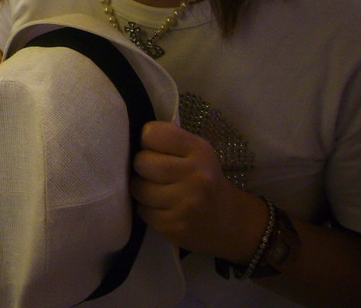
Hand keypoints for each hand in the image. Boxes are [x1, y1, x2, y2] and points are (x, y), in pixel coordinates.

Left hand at [131, 121, 268, 261]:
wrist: (230, 221)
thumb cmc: (204, 178)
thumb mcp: (196, 151)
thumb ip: (167, 139)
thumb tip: (129, 138)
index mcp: (199, 150)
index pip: (151, 134)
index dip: (148, 141)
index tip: (157, 150)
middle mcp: (196, 176)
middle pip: (141, 162)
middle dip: (143, 167)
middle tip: (156, 173)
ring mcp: (186, 204)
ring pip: (138, 188)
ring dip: (142, 189)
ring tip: (158, 191)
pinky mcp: (175, 227)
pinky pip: (142, 211)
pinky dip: (147, 209)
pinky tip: (163, 208)